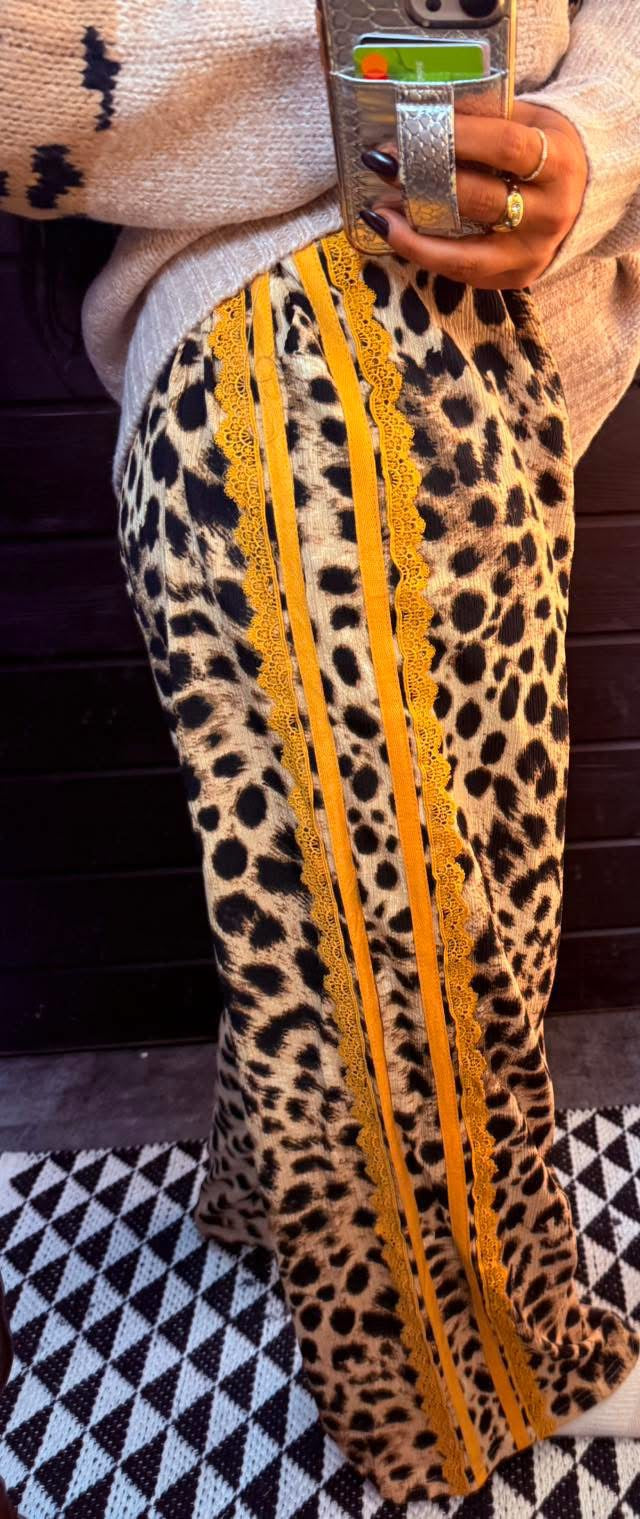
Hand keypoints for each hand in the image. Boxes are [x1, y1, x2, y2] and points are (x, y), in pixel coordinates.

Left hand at [361, 101, 588, 289]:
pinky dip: (425, 254)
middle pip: (480, 200)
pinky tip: (395, 235)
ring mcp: (532, 253)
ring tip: (379, 213)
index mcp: (559, 163)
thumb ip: (486, 119)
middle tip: (384, 164)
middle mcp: (550, 214)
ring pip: (465, 253)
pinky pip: (462, 271)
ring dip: (415, 234)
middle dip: (426, 183)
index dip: (457, 137)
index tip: (413, 129)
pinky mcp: (514, 278)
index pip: (505, 147)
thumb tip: (422, 113)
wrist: (583, 196)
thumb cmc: (544, 151)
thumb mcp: (529, 122)